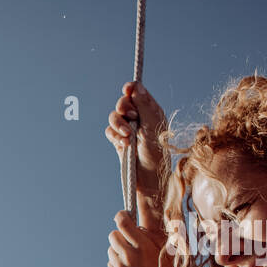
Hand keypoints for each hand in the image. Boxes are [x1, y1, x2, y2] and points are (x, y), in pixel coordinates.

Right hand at [105, 82, 167, 196]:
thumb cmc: (157, 154)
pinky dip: (115, 136)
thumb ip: (145, 106)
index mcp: (151, 111)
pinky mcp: (118, 141)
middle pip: (123, 103)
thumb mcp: (153, 126)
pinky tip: (124, 145)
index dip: (132, 89)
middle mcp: (139, 119)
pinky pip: (109, 131)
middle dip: (124, 109)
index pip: (138, 93)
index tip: (127, 89)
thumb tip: (136, 87)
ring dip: (118, 125)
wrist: (148, 179)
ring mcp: (127, 130)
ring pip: (113, 117)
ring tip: (128, 137)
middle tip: (131, 117)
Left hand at [106, 210, 179, 266]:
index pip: (122, 221)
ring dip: (119, 250)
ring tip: (134, 259)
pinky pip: (111, 262)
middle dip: (121, 235)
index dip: (122, 217)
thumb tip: (145, 215)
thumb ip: (155, 234)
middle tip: (132, 241)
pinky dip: (118, 263)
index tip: (124, 216)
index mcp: (143, 246)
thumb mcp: (168, 253)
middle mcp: (128, 256)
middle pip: (113, 234)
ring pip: (111, 248)